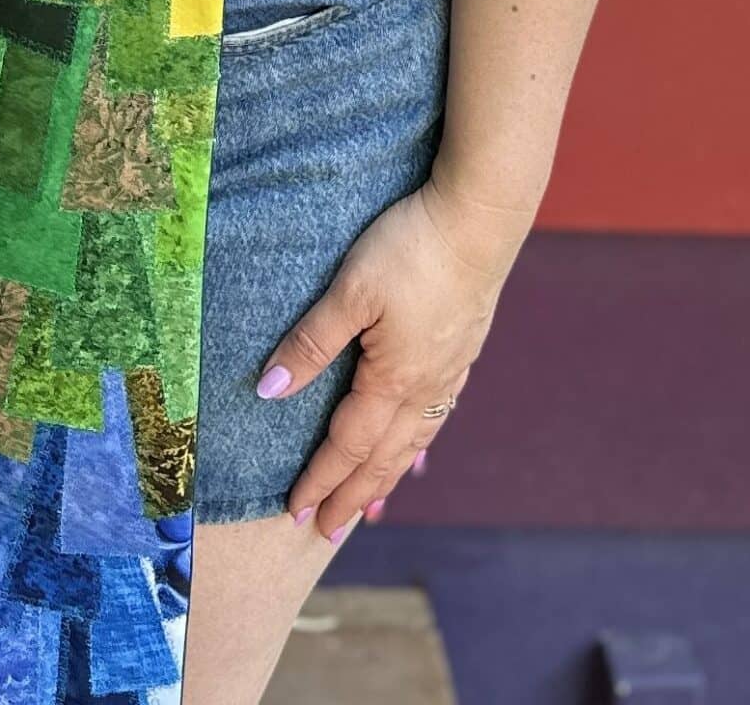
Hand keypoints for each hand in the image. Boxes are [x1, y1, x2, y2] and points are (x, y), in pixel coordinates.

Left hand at [254, 174, 526, 540]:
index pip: (348, 444)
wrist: (479, 219)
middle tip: (325, 530)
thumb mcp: (349, 292)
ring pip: (413, 442)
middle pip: (383, 457)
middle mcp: (426, 388)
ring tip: (369, 505)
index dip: (320, 478)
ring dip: (386, 477)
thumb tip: (269, 392)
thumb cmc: (410, 248)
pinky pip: (434, 418)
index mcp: (395, 380)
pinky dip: (415, 445)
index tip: (295, 509)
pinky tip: (412, 444)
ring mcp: (450, 372)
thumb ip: (310, 343)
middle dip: (352, 495)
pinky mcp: (462, 351)